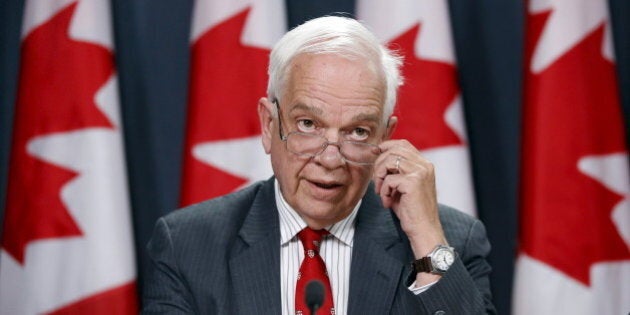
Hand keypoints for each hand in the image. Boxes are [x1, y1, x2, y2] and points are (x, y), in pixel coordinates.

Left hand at [373, 140, 447, 257]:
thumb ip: (395, 170)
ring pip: (389, 161)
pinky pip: (388, 179)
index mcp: (424, 164)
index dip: (386, 146)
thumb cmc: (412, 210)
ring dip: (380, 177)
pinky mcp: (412, 183)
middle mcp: (424, 166)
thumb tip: (378, 155)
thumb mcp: (403, 186)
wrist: (423, 229)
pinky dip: (383, 192)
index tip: (374, 154)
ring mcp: (420, 173)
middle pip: (394, 150)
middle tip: (377, 182)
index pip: (403, 144)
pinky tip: (388, 202)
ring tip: (381, 192)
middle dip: (379, 164)